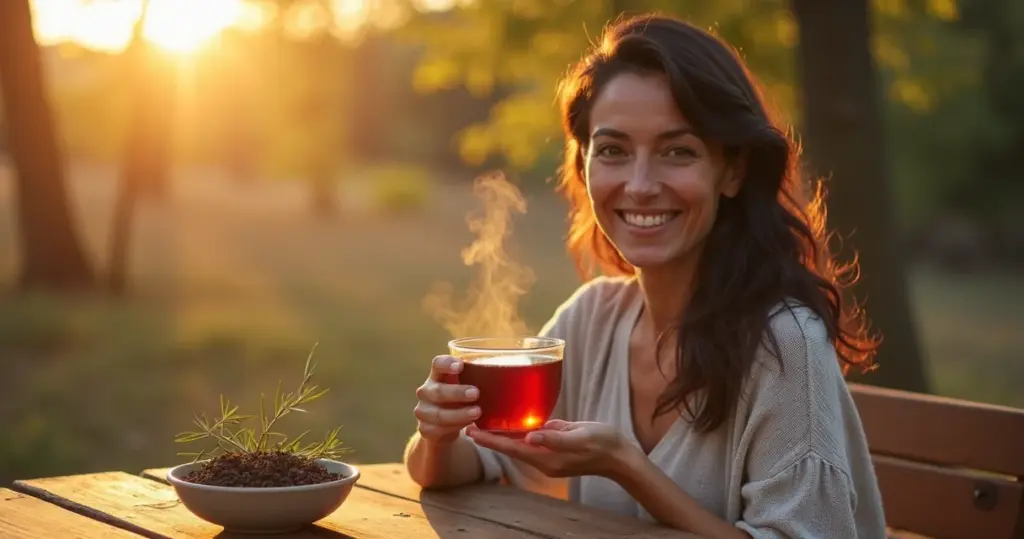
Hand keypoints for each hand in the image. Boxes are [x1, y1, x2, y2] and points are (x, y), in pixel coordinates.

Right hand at [414, 355, 480, 444]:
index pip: (437, 364)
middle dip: (457, 392)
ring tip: (477, 412)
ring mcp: (423, 411)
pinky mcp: (425, 429)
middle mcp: (426, 391)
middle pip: (438, 391)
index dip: (446, 364)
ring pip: (439, 414)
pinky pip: (439, 429)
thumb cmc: (459, 398)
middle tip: (476, 393)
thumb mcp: (465, 386)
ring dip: (459, 414)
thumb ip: (477, 379)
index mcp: (437, 375)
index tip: (460, 366)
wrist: (443, 425)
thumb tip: (507, 374)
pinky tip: (468, 425)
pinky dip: (455, 427)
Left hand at [466, 420, 635, 478]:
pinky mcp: (555, 448)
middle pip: (510, 447)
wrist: (619, 456)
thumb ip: (555, 438)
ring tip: (482, 423)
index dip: (491, 440)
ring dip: (501, 436)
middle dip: (490, 438)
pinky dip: (517, 434)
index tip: (472, 431)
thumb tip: (529, 436)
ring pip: (519, 444)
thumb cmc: (602, 443)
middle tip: (468, 425)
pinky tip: (509, 424)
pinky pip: (531, 441)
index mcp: (547, 457)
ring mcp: (549, 455)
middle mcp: (544, 458)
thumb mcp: (580, 437)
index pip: (512, 448)